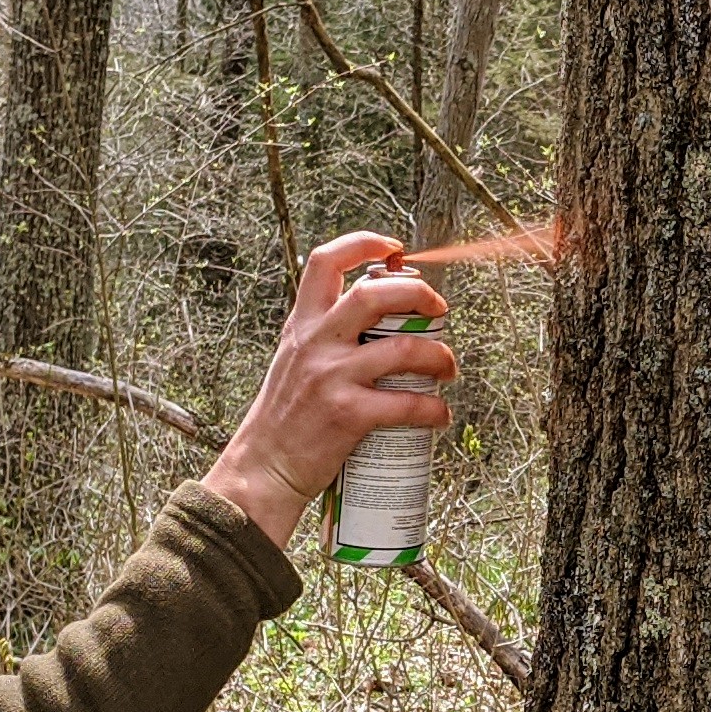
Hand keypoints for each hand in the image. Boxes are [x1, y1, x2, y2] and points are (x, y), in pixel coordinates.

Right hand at [203, 232, 459, 546]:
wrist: (263, 467)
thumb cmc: (284, 418)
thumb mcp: (292, 359)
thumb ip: (324, 334)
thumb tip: (374, 317)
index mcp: (301, 324)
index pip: (326, 262)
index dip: (364, 244)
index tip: (396, 250)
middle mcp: (315, 343)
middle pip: (375, 294)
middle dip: (419, 294)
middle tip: (438, 310)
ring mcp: (332, 377)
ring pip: (405, 349)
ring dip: (440, 355)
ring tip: (447, 367)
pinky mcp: (348, 415)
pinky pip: (407, 404)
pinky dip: (434, 409)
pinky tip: (439, 414)